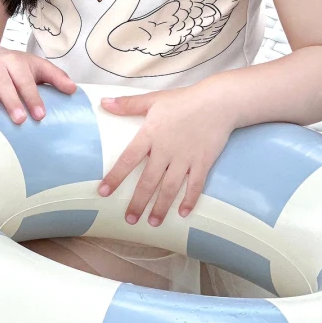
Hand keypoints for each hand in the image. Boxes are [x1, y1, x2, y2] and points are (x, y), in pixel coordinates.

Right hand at [0, 48, 75, 123]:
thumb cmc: (14, 67)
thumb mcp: (35, 66)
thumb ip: (55, 77)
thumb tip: (73, 90)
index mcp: (16, 62)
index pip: (26, 80)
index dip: (33, 97)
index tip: (40, 115)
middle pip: (5, 83)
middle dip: (12, 101)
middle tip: (20, 119)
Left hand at [98, 86, 235, 225]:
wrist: (218, 102)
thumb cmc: (184, 100)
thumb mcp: (153, 99)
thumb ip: (128, 104)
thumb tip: (103, 102)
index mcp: (151, 134)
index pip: (128, 159)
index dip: (115, 177)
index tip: (103, 192)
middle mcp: (166, 150)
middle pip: (148, 181)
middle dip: (138, 202)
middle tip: (130, 220)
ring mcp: (185, 158)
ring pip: (170, 188)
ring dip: (161, 207)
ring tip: (153, 222)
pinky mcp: (203, 162)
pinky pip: (195, 186)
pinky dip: (190, 200)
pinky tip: (183, 213)